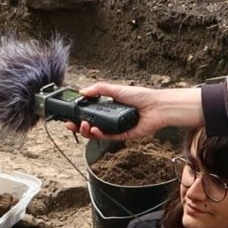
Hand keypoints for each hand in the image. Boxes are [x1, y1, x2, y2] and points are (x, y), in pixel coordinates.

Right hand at [76, 83, 201, 139]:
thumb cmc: (141, 96)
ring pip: (97, 134)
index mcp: (109, 107)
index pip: (90, 113)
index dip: (79, 115)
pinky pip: (108, 138)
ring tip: (85, 126)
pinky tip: (94, 130)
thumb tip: (82, 91)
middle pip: (90, 125)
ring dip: (87, 131)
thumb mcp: (116, 89)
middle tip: (71, 124)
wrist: (156, 107)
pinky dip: (99, 135)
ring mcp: (117, 128)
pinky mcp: (123, 136)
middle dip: (79, 126)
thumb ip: (98, 90)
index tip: (70, 115)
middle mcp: (112, 118)